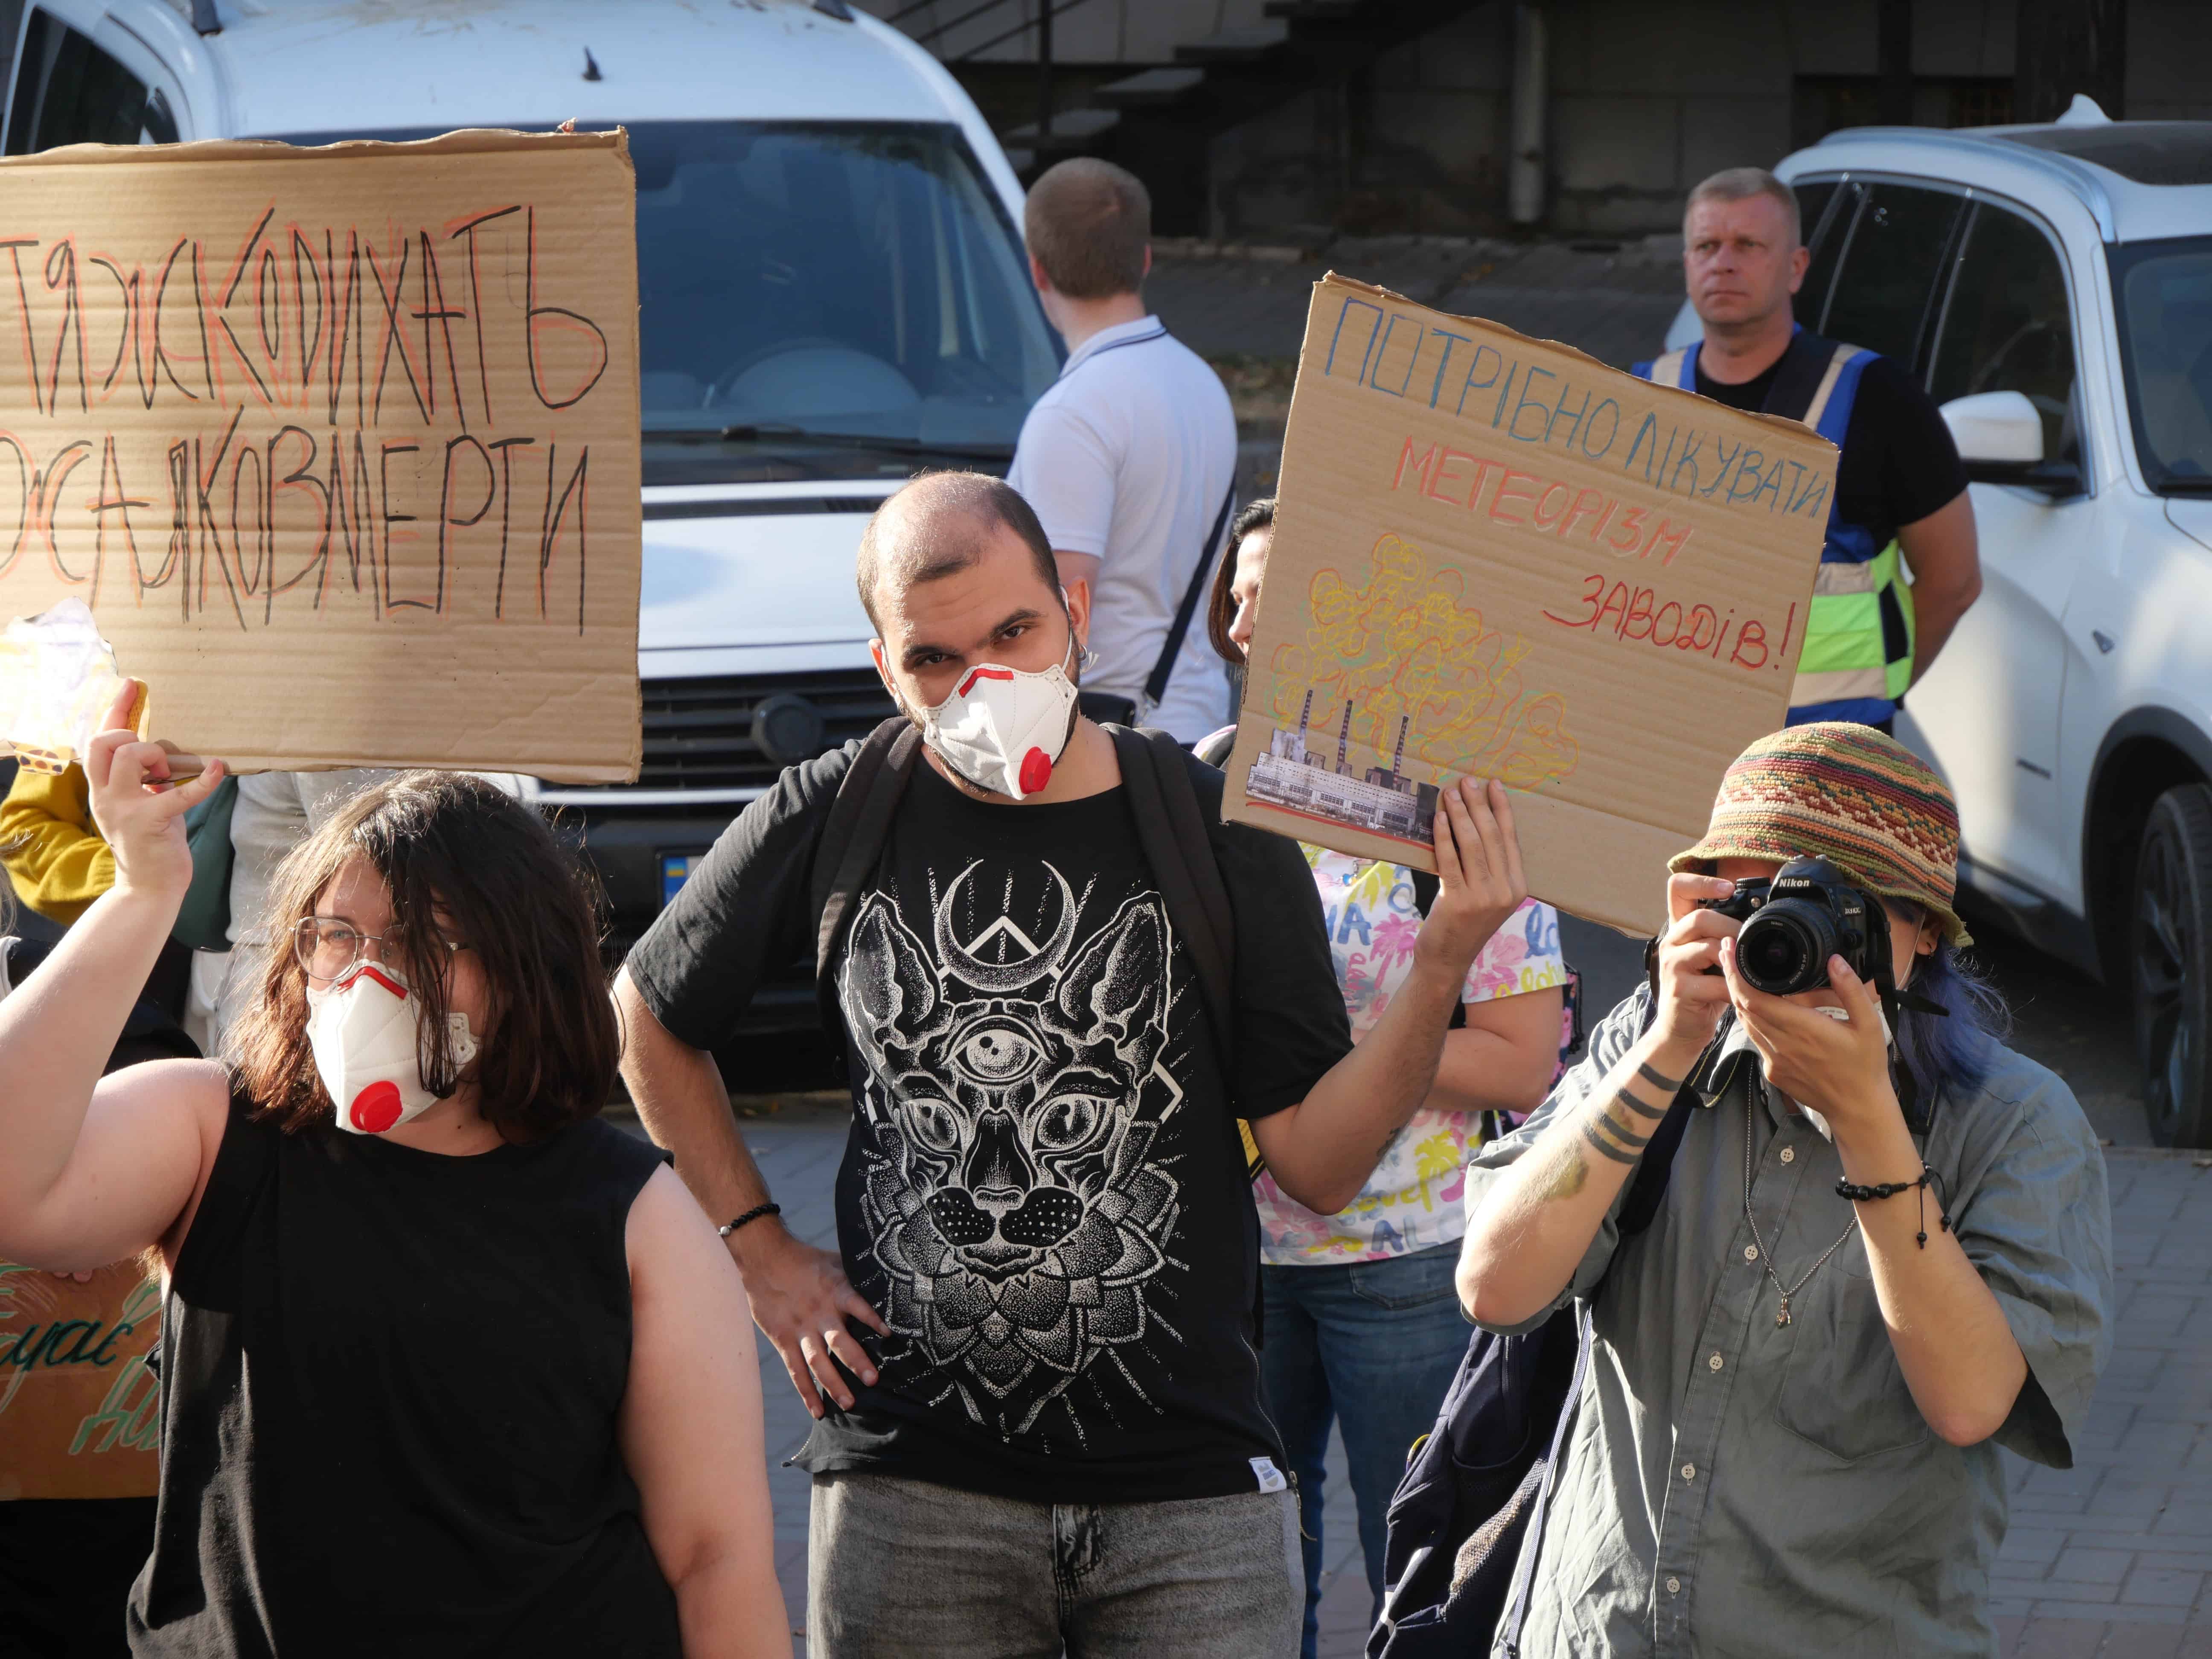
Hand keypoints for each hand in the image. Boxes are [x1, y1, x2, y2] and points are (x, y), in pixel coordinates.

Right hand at [81, 682, 224, 899]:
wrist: (148, 887)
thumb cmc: (151, 841)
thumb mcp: (141, 803)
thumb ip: (144, 779)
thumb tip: (166, 753)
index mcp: (103, 787)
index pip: (99, 741)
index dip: (116, 710)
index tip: (132, 685)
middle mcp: (105, 795)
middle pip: (105, 743)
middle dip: (132, 736)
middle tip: (158, 757)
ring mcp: (123, 809)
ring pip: (130, 758)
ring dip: (158, 756)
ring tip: (173, 775)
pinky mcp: (149, 823)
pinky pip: (176, 793)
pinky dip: (202, 780)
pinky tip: (219, 768)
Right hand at [731, 1219, 889, 1417]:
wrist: (765, 1259)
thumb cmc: (807, 1260)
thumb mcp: (836, 1261)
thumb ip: (858, 1276)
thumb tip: (890, 1281)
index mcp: (836, 1290)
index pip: (857, 1305)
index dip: (872, 1318)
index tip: (890, 1334)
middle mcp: (819, 1312)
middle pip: (839, 1340)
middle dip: (856, 1361)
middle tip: (873, 1380)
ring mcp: (800, 1329)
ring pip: (818, 1361)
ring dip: (833, 1384)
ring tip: (850, 1404)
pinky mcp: (783, 1339)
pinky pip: (796, 1369)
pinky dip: (806, 1391)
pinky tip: (818, 1411)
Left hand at [1412, 778, 1528, 976]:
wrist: (1448, 959)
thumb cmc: (1464, 923)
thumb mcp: (1487, 895)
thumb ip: (1490, 866)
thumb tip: (1477, 821)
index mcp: (1518, 887)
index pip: (1511, 839)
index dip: (1502, 809)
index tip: (1494, 784)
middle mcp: (1505, 891)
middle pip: (1492, 837)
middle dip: (1479, 804)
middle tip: (1467, 781)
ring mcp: (1483, 897)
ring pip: (1472, 845)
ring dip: (1460, 814)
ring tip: (1450, 793)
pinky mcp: (1458, 902)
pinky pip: (1450, 860)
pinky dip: (1443, 836)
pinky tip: (1438, 818)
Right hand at [1648, 873, 1740, 1060]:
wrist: (1680, 1030)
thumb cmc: (1702, 991)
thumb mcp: (1710, 958)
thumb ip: (1723, 936)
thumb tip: (1761, 917)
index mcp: (1679, 929)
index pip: (1678, 888)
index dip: (1702, 881)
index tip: (1728, 888)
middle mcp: (1670, 941)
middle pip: (1700, 917)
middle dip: (1733, 928)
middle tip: (1751, 943)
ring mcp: (1671, 965)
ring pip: (1707, 946)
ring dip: (1736, 957)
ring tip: (1751, 969)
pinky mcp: (1680, 989)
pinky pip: (1715, 981)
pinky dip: (1735, 986)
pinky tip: (1743, 992)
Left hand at [1719, 936, 1898, 1140]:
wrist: (1857, 1108)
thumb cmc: (1864, 1066)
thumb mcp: (1868, 1024)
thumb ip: (1851, 990)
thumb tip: (1834, 961)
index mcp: (1803, 1030)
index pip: (1754, 998)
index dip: (1736, 974)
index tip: (1731, 951)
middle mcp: (1782, 1045)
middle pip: (1742, 1006)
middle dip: (1732, 978)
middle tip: (1729, 953)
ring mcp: (1774, 1060)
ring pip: (1745, 1023)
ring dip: (1739, 998)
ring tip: (1739, 975)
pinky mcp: (1772, 1071)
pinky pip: (1755, 1040)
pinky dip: (1752, 1020)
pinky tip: (1760, 1008)